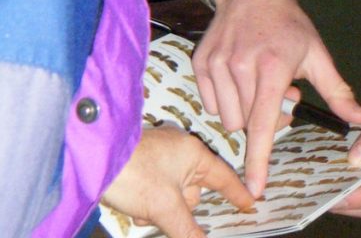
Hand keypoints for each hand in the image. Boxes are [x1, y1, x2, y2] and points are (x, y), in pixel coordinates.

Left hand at [102, 125, 252, 236]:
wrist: (92, 160)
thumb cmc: (133, 174)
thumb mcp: (164, 207)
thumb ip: (187, 229)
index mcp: (194, 153)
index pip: (223, 176)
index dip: (236, 192)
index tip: (249, 203)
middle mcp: (181, 150)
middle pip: (193, 190)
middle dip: (179, 209)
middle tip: (164, 216)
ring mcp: (161, 154)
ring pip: (172, 192)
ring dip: (160, 208)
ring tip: (142, 212)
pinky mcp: (143, 160)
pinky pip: (156, 187)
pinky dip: (148, 201)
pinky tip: (135, 208)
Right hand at [196, 0, 360, 196]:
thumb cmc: (289, 23)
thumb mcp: (317, 52)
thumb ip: (338, 91)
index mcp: (273, 66)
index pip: (262, 124)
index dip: (259, 159)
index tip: (256, 188)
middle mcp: (242, 66)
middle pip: (247, 125)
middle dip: (263, 121)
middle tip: (277, 94)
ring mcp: (218, 64)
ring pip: (228, 117)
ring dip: (244, 111)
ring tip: (258, 83)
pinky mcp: (200, 63)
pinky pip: (211, 104)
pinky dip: (227, 100)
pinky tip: (240, 76)